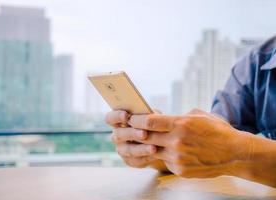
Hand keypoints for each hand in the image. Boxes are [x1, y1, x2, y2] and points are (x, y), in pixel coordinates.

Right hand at [105, 110, 166, 169]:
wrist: (160, 141)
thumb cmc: (152, 124)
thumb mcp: (151, 116)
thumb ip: (147, 114)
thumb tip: (149, 115)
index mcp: (119, 121)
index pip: (110, 118)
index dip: (116, 116)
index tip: (126, 115)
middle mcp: (117, 135)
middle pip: (118, 134)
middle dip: (131, 134)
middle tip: (144, 134)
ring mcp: (122, 149)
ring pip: (128, 150)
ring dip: (140, 148)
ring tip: (153, 148)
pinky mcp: (130, 160)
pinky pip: (136, 160)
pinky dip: (146, 157)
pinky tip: (155, 153)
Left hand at [128, 109, 245, 177]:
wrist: (234, 153)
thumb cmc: (217, 131)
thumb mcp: (198, 115)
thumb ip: (178, 117)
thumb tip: (162, 119)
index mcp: (180, 124)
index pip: (149, 122)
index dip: (137, 120)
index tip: (131, 119)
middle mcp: (176, 141)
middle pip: (147, 137)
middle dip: (137, 133)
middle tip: (131, 130)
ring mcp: (178, 158)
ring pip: (153, 150)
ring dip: (149, 145)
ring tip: (147, 140)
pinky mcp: (180, 170)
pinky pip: (165, 161)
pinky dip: (164, 155)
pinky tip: (170, 151)